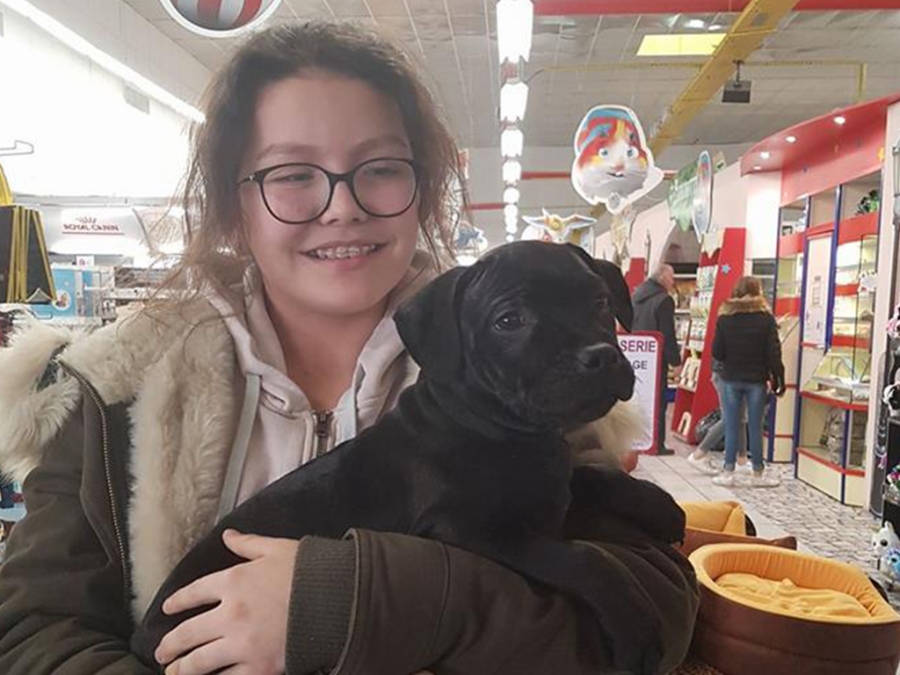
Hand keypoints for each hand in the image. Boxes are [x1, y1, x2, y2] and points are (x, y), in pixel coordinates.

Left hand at [155, 530, 299, 674]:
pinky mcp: (258, 668)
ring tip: (174, 673)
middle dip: (170, 645)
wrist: (338, 600)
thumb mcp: (277, 549)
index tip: (168, 609)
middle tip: (162, 653)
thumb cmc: (310, 571)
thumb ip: (249, 544)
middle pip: (189, 634)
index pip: (194, 593)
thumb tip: (228, 535)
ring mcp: (242, 644)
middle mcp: (230, 614)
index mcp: (234, 581)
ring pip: (200, 663)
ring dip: (183, 669)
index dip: (178, 602)